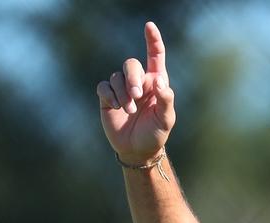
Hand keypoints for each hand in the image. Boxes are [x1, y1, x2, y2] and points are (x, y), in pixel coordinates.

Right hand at [96, 21, 175, 164]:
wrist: (137, 150)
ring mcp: (122, 89)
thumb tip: (160, 82)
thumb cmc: (155, 134)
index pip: (155, 55)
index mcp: (156, 82)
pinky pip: (104, 86)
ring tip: (129, 110)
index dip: (153, 40)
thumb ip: (166, 100)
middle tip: (137, 96)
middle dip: (132, 78)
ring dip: (123, 93)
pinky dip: (110, 95)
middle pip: (131, 64)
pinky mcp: (107, 97)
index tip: (149, 26)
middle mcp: (138, 81)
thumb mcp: (165, 119)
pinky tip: (116, 107)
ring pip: (117, 77)